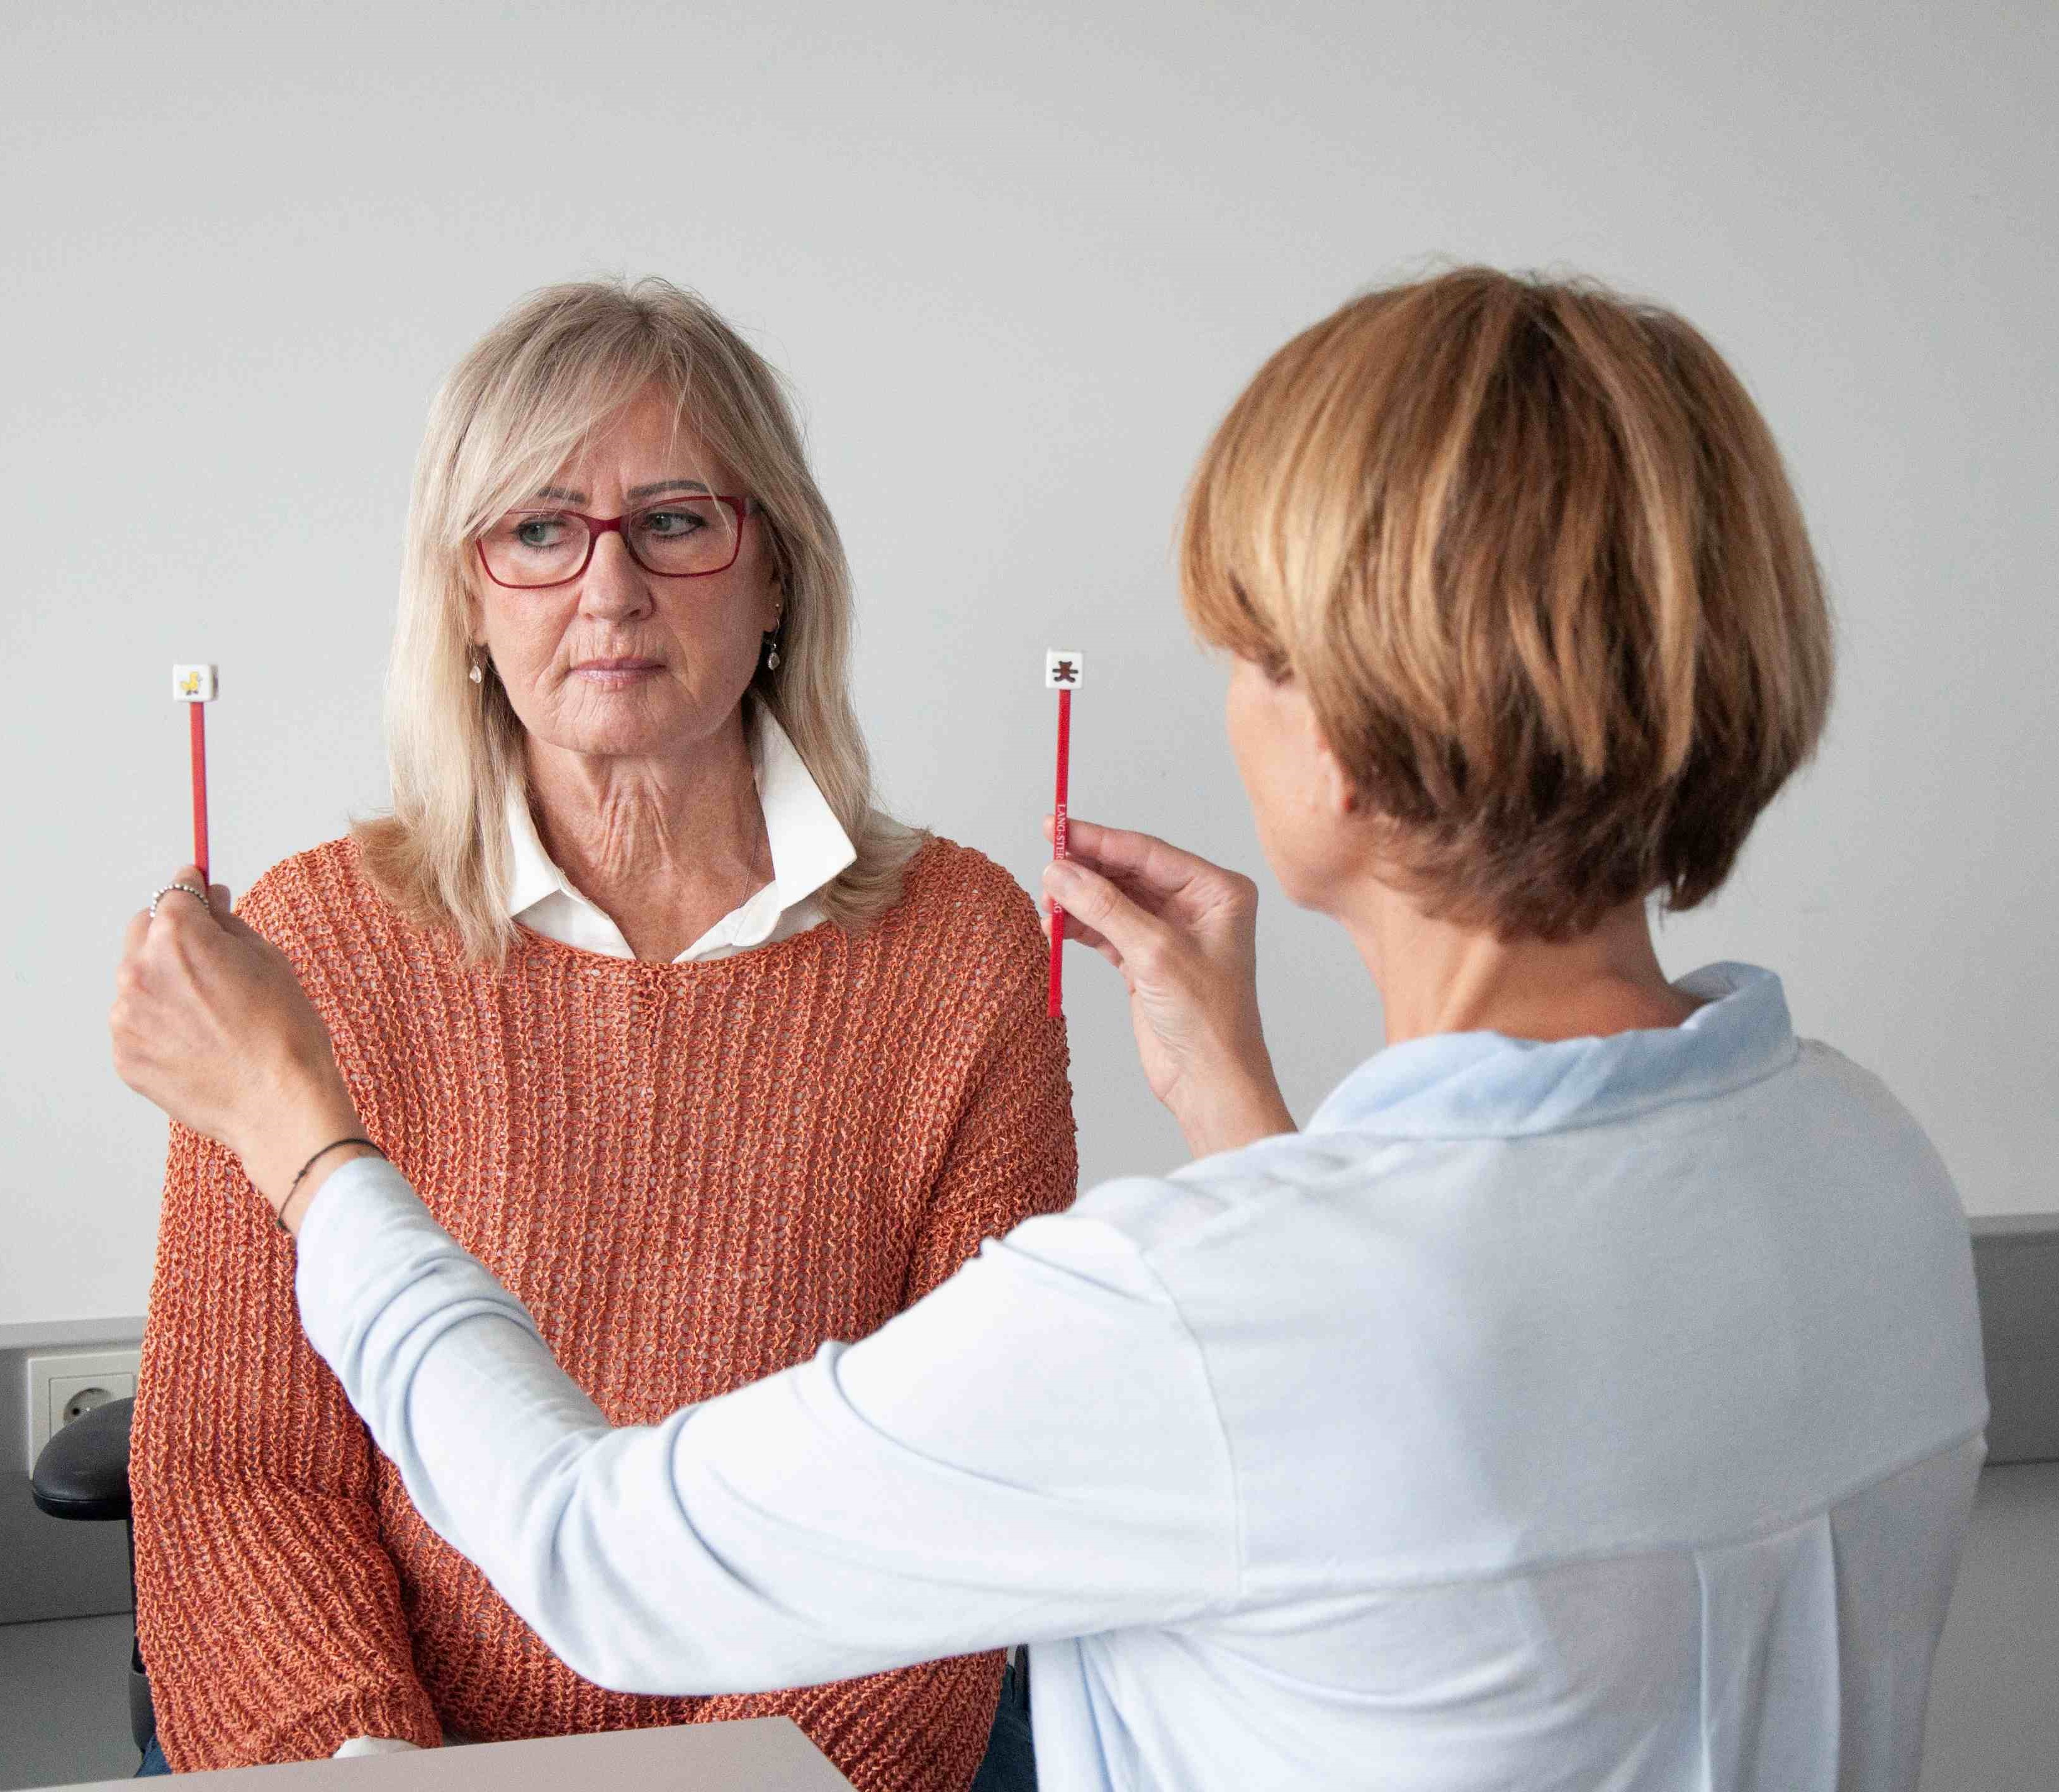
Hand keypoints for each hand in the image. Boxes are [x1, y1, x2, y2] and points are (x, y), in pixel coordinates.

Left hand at [112, 867, 367, 1227]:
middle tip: (211, 960)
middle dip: (172, 935)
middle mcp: (139, 970)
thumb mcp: (269, 958)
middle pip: (144, 930)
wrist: (279, 1103)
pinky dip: (159, 1025)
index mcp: (177, 936)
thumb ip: (227, 922)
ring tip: (211, 1013)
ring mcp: (125, 1016)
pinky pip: (136, 1024)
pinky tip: (199, 1041)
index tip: (201, 892)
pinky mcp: (124, 1055)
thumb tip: (208, 900)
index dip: (194, 890)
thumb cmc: (285, 1031)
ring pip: (138, 980)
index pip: (175, 891)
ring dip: (164, 983)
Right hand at [1043, 818, 1293, 1157]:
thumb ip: (1105, 907)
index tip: (1057, 828)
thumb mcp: (1155, 954)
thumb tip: (1059, 871)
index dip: (1099, 839)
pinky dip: (1079, 927)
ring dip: (1078, 900)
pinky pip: (1105, 930)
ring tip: (1045, 901)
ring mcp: (1170, 933)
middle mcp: (1196, 906)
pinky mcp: (1146, 960)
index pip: (1148, 852)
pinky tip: (1054, 926)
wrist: (1210, 1083)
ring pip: (1112, 900)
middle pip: (1128, 872)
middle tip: (1044, 864)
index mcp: (1217, 891)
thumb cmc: (1209, 1021)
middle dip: (1085, 870)